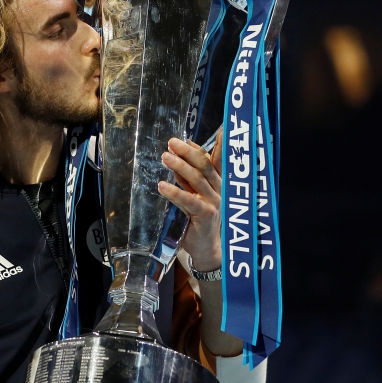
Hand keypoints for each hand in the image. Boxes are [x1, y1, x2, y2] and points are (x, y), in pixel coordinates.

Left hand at [158, 137, 222, 272]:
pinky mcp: (205, 214)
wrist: (206, 247)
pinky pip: (189, 200)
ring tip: (165, 157)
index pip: (214, 159)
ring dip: (180, 166)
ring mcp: (214, 201)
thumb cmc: (199, 219)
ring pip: (197, 179)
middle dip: (187, 151)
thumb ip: (187, 178)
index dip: (204, 145)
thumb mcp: (195, 194)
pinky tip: (162, 186)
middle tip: (171, 142)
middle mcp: (219, 189)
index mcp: (218, 181)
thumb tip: (175, 157)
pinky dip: (175, 192)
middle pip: (204, 165)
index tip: (190, 135)